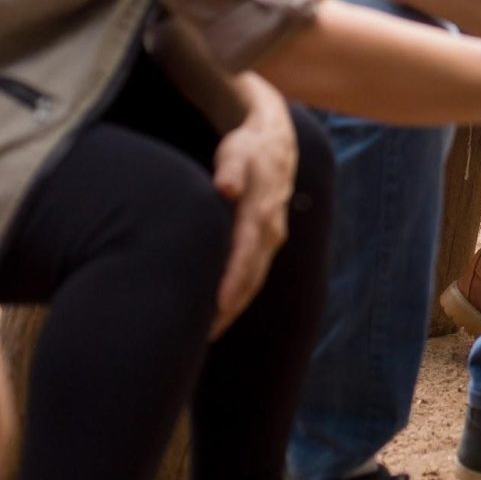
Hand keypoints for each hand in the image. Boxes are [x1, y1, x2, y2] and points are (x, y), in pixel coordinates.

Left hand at [207, 78, 296, 337]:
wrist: (275, 143)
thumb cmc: (247, 149)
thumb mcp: (237, 152)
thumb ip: (230, 171)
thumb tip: (226, 188)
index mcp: (262, 214)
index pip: (246, 255)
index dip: (232, 282)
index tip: (216, 308)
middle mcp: (271, 231)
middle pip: (252, 276)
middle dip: (231, 307)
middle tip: (205, 336)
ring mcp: (272, 238)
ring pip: (254, 278)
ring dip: (235, 305)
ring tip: (209, 332)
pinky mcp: (267, 241)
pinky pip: (254, 272)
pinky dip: (239, 292)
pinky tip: (221, 308)